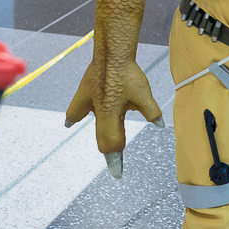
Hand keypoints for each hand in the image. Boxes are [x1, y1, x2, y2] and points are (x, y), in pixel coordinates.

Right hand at [65, 57, 162, 177]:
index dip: (115, 161)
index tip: (117, 174)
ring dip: (95, 133)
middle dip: (108, 152)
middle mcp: (97, 112)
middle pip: (102, 138)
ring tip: (95, 149)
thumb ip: (151, 111)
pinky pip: (77, 109)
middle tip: (114, 164)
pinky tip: (69, 123)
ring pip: (86, 124)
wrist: (111, 53)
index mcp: (109, 115)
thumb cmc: (127, 73)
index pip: (112, 144)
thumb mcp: (144, 94)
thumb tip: (159, 125)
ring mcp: (88, 101)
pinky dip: (75, 117)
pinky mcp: (84, 91)